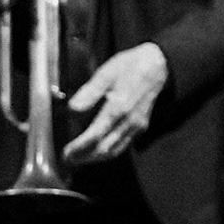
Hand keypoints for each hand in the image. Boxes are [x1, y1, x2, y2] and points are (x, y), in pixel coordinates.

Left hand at [63, 42, 168, 164]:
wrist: (157, 65)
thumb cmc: (129, 66)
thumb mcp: (106, 73)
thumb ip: (89, 92)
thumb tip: (72, 109)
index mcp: (119, 106)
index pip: (96, 135)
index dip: (79, 147)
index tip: (66, 152)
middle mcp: (129, 120)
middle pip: (105, 148)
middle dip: (84, 157)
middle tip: (68, 158)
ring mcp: (137, 125)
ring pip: (115, 151)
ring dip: (96, 158)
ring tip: (79, 158)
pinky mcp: (141, 126)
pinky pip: (123, 145)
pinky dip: (108, 152)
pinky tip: (97, 150)